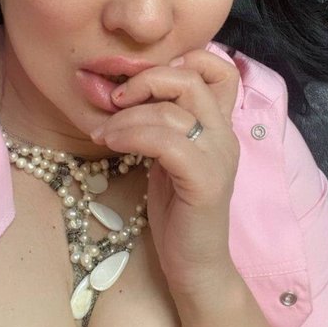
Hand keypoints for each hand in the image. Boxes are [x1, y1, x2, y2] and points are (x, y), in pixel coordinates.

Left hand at [91, 50, 240, 295]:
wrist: (196, 265)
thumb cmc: (177, 211)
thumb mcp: (168, 157)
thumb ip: (162, 124)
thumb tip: (126, 93)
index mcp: (218, 125)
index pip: (219, 69)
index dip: (181, 61)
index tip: (142, 83)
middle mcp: (225, 135)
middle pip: (191, 79)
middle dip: (144, 81)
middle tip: (114, 100)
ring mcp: (219, 157)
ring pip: (171, 111)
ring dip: (126, 116)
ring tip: (102, 133)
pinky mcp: (206, 181)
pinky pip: (166, 142)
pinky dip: (132, 136)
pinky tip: (111, 143)